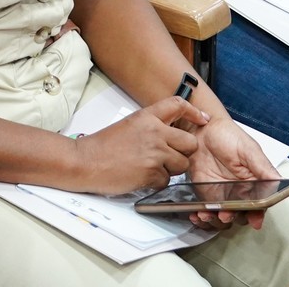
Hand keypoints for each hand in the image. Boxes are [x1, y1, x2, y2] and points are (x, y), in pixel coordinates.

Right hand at [69, 95, 207, 194]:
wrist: (86, 162)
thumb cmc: (103, 146)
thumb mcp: (129, 125)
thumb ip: (151, 127)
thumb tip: (168, 134)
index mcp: (147, 117)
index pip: (178, 106)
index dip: (194, 112)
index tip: (203, 118)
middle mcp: (154, 132)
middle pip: (190, 143)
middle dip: (183, 152)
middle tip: (167, 156)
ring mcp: (155, 153)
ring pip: (182, 164)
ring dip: (171, 169)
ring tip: (150, 167)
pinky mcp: (152, 173)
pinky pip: (167, 180)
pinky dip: (157, 182)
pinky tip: (141, 176)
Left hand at [186, 119, 280, 229]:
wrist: (201, 129)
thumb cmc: (227, 135)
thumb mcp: (248, 149)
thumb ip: (262, 167)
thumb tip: (280, 182)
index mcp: (254, 183)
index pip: (260, 206)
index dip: (257, 215)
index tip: (254, 220)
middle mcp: (239, 193)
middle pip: (240, 216)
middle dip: (233, 218)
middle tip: (226, 214)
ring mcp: (222, 195)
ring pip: (222, 218)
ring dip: (215, 221)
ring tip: (207, 214)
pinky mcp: (205, 195)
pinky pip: (206, 212)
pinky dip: (201, 217)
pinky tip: (196, 214)